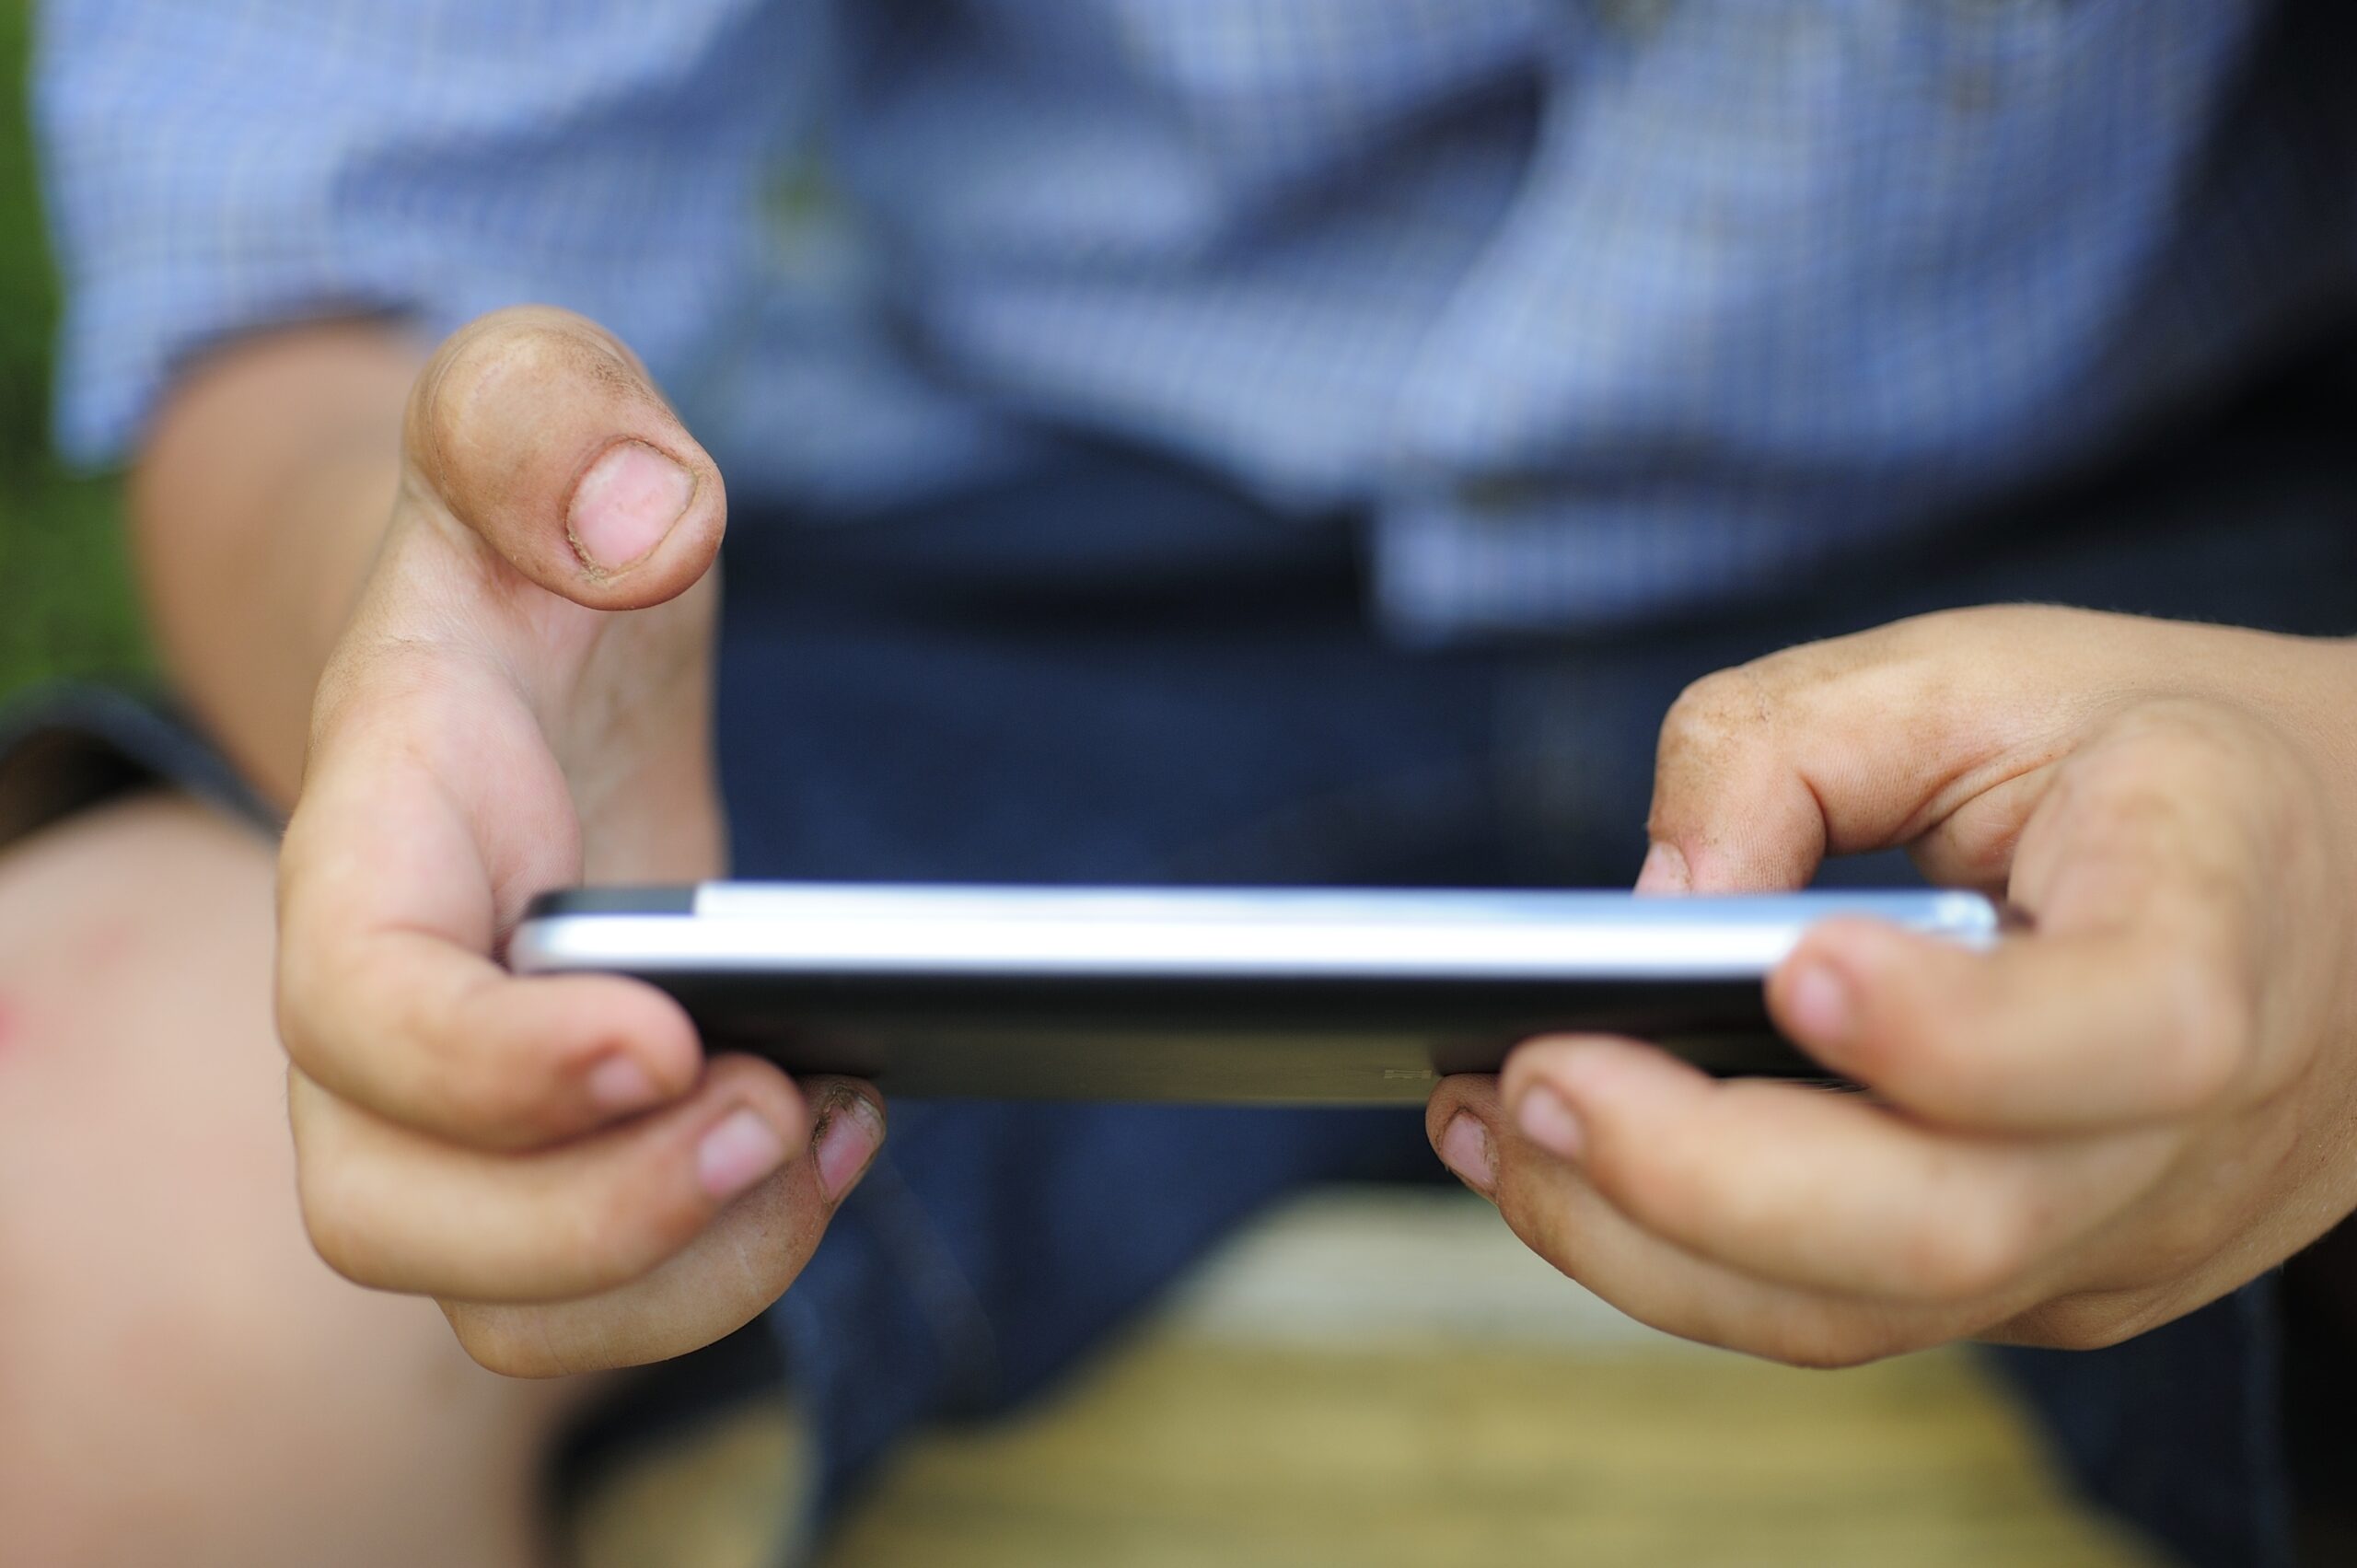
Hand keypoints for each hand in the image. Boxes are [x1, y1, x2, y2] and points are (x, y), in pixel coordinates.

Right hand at [277, 308, 884, 1375]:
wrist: (527, 632)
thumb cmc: (530, 526)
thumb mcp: (531, 404)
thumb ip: (547, 417)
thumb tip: (637, 522)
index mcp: (375, 820)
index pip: (350, 1000)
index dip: (486, 1063)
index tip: (668, 1034)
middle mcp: (385, 994)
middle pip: (389, 1214)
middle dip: (595, 1217)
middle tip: (777, 1102)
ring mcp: (468, 1090)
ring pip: (501, 1296)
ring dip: (678, 1271)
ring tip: (825, 1130)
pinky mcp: (571, 1134)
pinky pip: (603, 1283)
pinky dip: (722, 1263)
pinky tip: (836, 1128)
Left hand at [1430, 606, 2356, 1364]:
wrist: (2336, 881)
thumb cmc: (2140, 753)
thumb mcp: (1979, 671)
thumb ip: (1790, 745)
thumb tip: (1648, 909)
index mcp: (2221, 921)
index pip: (2131, 1032)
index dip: (1955, 1034)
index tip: (1789, 968)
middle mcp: (2188, 1129)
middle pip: (1950, 1231)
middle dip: (1700, 1174)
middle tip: (1525, 1075)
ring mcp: (2116, 1237)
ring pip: (1870, 1313)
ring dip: (1641, 1241)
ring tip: (1485, 1123)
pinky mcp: (2039, 1283)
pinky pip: (1849, 1309)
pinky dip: (1679, 1255)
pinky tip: (1556, 1161)